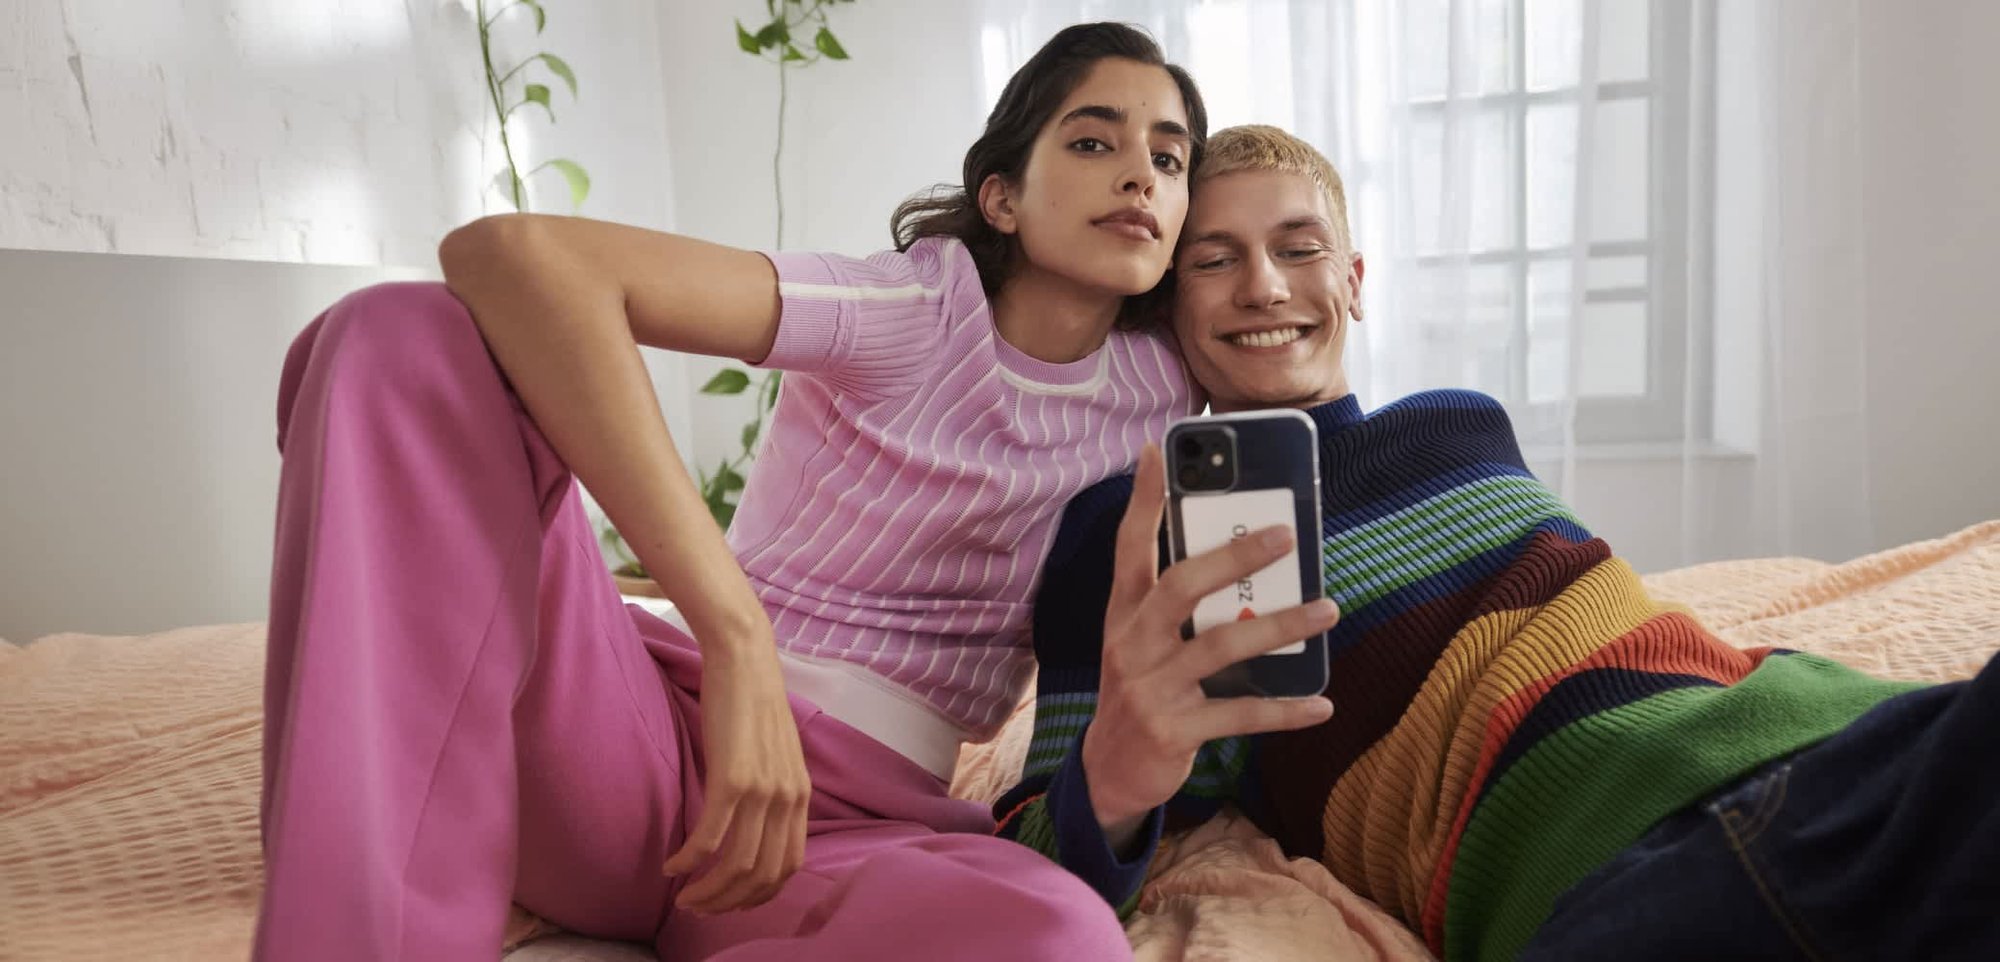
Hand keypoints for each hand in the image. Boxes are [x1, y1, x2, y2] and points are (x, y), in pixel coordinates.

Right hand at [662, 638, 811, 913]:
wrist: (744, 658)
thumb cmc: (751, 703)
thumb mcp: (774, 755)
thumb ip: (771, 792)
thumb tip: (751, 826)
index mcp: (801, 796)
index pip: (788, 867)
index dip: (758, 895)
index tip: (731, 903)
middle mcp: (788, 798)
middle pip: (763, 876)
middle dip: (729, 903)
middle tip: (698, 908)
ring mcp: (763, 790)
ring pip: (737, 866)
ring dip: (706, 891)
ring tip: (682, 897)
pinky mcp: (733, 778)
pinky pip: (709, 838)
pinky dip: (688, 861)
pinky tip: (671, 866)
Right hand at [1080, 445, 1337, 843]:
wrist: (1108, 775)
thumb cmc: (1140, 692)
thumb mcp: (1141, 643)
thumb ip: (1174, 604)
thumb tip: (1238, 559)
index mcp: (1124, 614)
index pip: (1131, 548)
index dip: (1144, 500)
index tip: (1158, 451)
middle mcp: (1132, 643)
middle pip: (1181, 586)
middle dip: (1234, 556)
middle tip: (1285, 535)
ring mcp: (1151, 688)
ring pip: (1222, 645)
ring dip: (1281, 626)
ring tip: (1328, 610)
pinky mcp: (1174, 731)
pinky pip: (1240, 715)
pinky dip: (1285, 711)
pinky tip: (1321, 704)